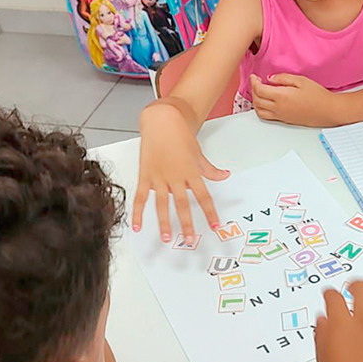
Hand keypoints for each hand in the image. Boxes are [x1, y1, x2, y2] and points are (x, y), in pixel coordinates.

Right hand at [132, 100, 229, 243]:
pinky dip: (138, 212)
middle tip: (189, 240)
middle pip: (183, 204)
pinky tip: (137, 225)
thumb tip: (225, 175)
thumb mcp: (198, 153)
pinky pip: (141, 197)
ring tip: (166, 237)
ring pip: (162, 204)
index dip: (210, 212)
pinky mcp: (145, 175)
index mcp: (191, 172)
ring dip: (164, 222)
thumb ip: (210, 169)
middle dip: (187, 224)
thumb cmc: (180, 135)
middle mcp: (176, 176)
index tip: (214, 226)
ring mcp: (159, 177)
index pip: (204, 197)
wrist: (162, 121)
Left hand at [250, 74, 340, 125]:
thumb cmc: (318, 96)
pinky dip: (261, 109)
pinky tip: (266, 102)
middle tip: (256, 82)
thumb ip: (283, 78)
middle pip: (257, 100)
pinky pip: (267, 116)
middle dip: (253, 90)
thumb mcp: (301, 80)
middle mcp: (279, 108)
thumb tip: (270, 78)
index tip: (254, 76)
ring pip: (259, 111)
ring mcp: (281, 116)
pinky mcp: (285, 120)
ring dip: (255, 101)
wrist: (328, 111)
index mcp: (281, 97)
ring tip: (259, 93)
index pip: (259, 90)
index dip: (254, 82)